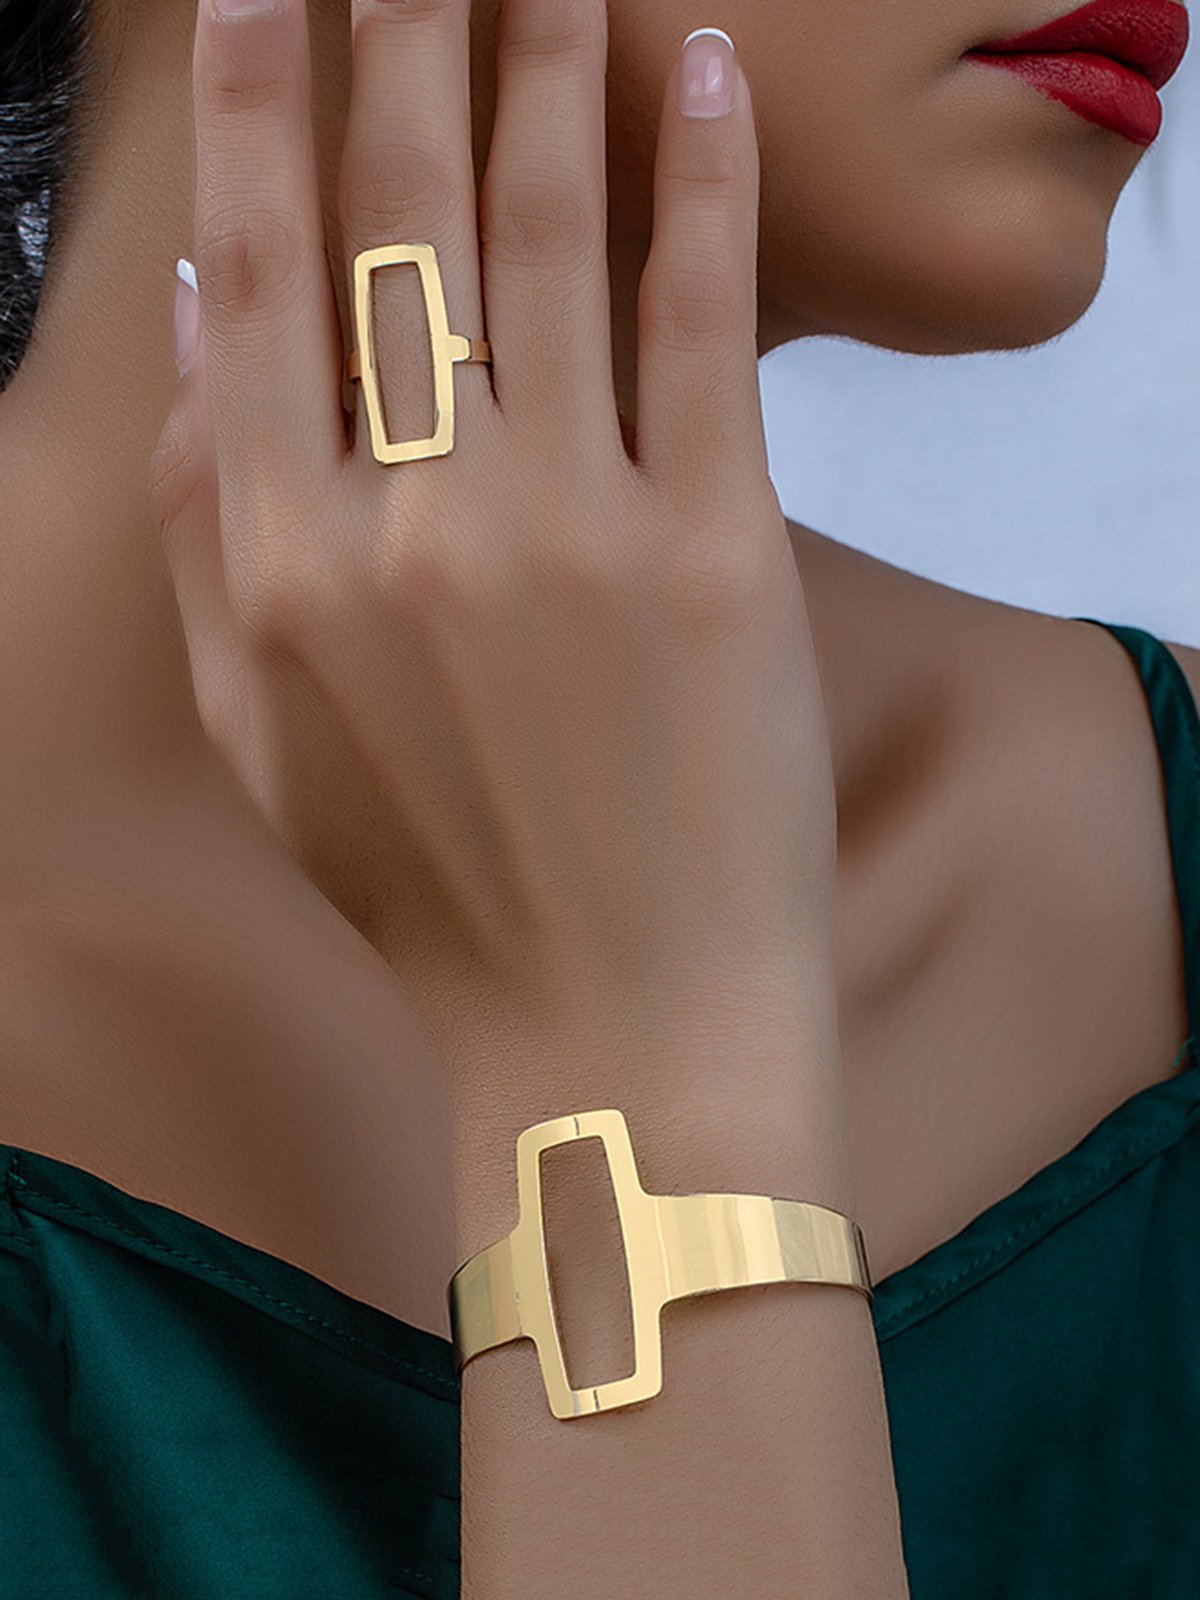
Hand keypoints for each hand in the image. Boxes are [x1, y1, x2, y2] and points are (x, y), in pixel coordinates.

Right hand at [150, 0, 837, 1087]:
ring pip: (546, 241)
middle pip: (401, 224)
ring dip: (544, 69)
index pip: (262, 280)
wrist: (611, 1015)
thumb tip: (198, 329)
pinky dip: (700, 186)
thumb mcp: (263, 736)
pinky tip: (697, 72)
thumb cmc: (434, 892)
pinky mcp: (717, 549)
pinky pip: (703, 326)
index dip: (262, 113)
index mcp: (286, 560)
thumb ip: (209, 529)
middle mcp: (415, 517)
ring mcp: (574, 525)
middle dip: (404, 42)